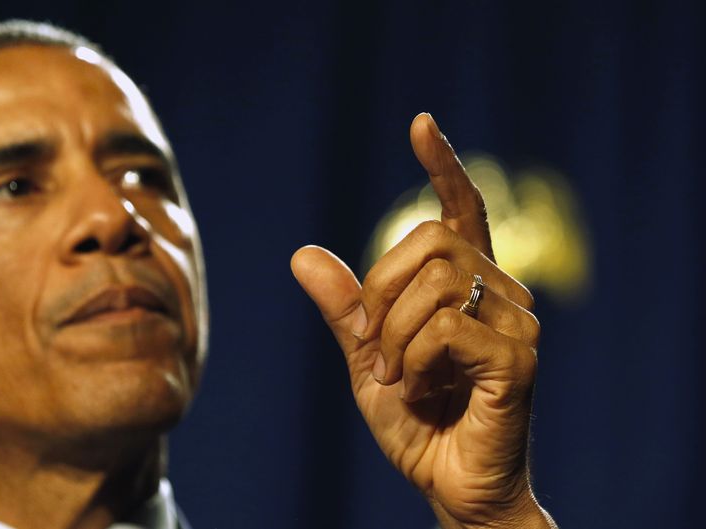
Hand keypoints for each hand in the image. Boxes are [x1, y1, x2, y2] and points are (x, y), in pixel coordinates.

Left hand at [291, 113, 553, 527]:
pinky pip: (447, 327)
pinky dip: (415, 361)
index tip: (419, 124)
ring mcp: (518, 322)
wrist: (448, 483)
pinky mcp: (520, 357)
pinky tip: (424, 391)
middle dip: (380, 294)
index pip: (461, 210)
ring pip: (435, 284)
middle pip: (428, 241)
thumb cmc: (416, 420)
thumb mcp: (367, 358)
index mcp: (467, 286)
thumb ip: (345, 308)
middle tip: (376, 350)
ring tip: (402, 380)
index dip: (442, 165)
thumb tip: (302, 254)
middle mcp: (502, 292)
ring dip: (394, 337)